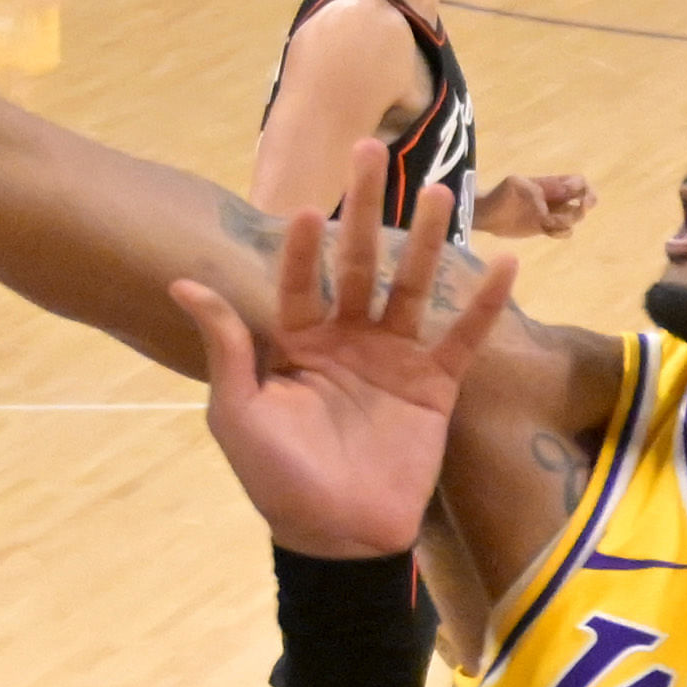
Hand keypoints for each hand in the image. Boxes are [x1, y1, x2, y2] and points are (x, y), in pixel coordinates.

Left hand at [170, 168, 518, 558]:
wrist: (339, 538)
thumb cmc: (278, 479)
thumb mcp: (239, 413)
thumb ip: (226, 346)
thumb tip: (182, 282)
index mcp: (298, 343)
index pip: (298, 281)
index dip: (298, 247)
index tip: (299, 208)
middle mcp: (348, 340)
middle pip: (359, 263)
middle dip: (362, 209)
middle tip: (366, 149)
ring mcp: (394, 359)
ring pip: (411, 286)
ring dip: (424, 239)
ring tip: (436, 190)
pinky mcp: (435, 386)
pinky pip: (463, 338)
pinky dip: (483, 304)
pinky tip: (504, 264)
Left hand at [472, 172, 591, 237]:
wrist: (487, 212)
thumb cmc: (501, 193)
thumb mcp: (516, 185)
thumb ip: (535, 189)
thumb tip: (551, 202)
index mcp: (551, 184)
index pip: (579, 182)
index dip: (582, 188)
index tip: (574, 194)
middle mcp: (556, 199)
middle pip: (584, 199)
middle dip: (587, 203)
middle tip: (580, 208)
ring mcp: (552, 214)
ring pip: (575, 217)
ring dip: (571, 220)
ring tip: (553, 221)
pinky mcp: (544, 228)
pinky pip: (563, 232)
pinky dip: (561, 232)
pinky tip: (547, 230)